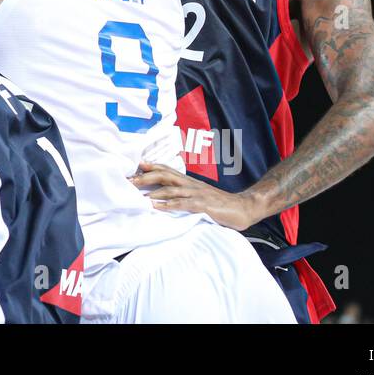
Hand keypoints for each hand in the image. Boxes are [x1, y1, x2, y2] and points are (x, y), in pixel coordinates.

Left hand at [129, 162, 262, 230]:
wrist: (243, 208)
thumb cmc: (219, 204)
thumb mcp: (199, 195)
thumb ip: (184, 194)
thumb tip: (165, 196)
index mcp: (189, 181)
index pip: (167, 170)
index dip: (151, 167)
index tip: (134, 166)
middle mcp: (191, 184)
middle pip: (165, 175)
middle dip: (146, 177)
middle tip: (129, 181)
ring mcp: (197, 193)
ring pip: (172, 189)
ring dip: (154, 191)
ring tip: (138, 195)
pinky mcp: (203, 205)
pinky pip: (183, 203)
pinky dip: (168, 205)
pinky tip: (157, 207)